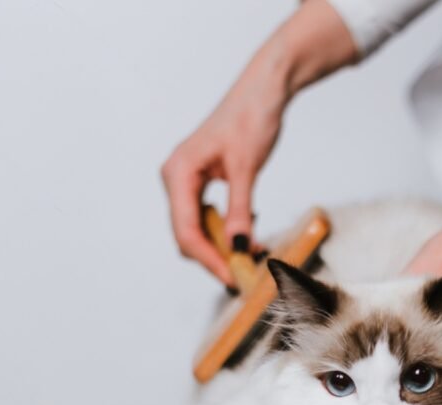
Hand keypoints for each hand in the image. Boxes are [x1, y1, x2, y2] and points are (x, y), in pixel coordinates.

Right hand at [162, 66, 284, 285]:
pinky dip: (226, 229)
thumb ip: (240, 210)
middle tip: (244, 274)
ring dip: (221, 246)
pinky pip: (208, 215)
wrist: (264, 89)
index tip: (232, 277)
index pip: (186, 231)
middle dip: (214, 256)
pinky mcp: (202, 180)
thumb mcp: (247, 167)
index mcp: (178, 172)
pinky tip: (248, 233)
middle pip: (188, 234)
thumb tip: (239, 248)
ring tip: (252, 255)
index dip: (208, 259)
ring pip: (198, 228)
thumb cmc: (252, 117)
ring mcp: (187, 179)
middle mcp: (176, 177)